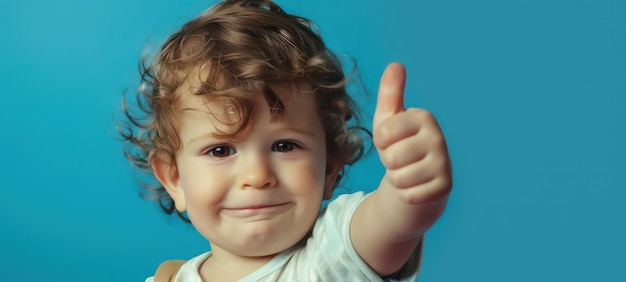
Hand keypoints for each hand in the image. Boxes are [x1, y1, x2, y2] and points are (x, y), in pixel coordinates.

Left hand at [373, 63, 451, 204]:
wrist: (417, 179)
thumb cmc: (399, 144)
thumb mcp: (388, 119)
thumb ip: (390, 93)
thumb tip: (396, 65)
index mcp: (424, 117)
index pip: (383, 132)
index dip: (380, 141)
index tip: (392, 140)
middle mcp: (438, 138)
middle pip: (391, 158)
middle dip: (389, 162)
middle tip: (400, 159)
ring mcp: (444, 163)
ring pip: (399, 178)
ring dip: (397, 179)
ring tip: (407, 171)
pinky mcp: (445, 187)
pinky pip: (409, 195)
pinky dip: (406, 194)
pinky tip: (415, 186)